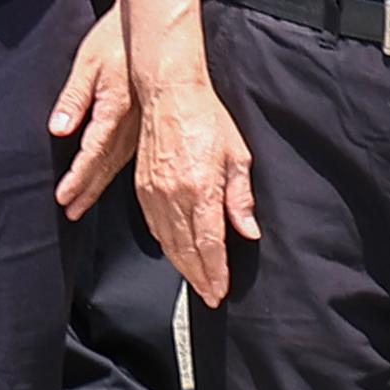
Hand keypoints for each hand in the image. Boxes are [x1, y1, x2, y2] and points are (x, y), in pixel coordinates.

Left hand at [47, 10, 136, 218]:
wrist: (148, 27)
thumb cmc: (115, 40)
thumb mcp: (87, 63)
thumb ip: (73, 97)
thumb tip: (59, 127)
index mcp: (115, 108)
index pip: (93, 151)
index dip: (78, 177)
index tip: (64, 196)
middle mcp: (130, 122)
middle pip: (105, 164)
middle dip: (87, 190)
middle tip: (71, 211)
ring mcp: (140, 123)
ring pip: (118, 163)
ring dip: (98, 185)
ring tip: (82, 204)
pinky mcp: (145, 121)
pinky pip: (128, 153)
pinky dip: (115, 172)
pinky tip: (108, 180)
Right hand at [133, 63, 259, 304]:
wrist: (169, 94)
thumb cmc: (207, 119)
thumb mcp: (236, 155)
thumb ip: (240, 197)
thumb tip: (247, 231)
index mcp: (200, 189)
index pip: (208, 244)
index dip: (215, 271)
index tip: (220, 290)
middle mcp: (174, 196)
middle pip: (186, 250)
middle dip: (199, 277)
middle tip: (210, 295)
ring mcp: (154, 193)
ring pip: (168, 242)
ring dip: (182, 266)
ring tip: (196, 282)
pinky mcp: (142, 187)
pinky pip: (154, 226)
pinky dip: (166, 245)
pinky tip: (175, 253)